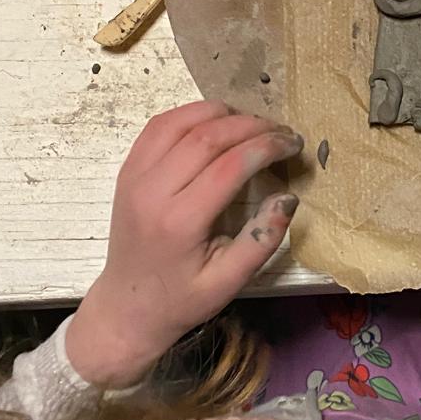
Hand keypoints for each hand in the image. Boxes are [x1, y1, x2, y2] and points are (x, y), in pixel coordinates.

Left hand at [65, 102, 303, 388]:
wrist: (126, 306)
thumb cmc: (181, 299)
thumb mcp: (230, 282)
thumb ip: (262, 239)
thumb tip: (288, 197)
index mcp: (179, 222)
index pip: (229, 165)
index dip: (267, 146)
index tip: (294, 144)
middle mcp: (152, 191)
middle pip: (207, 135)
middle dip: (252, 125)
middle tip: (283, 132)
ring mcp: (134, 175)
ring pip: (181, 121)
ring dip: (223, 114)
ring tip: (254, 125)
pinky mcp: (128, 169)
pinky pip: (159, 126)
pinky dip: (192, 114)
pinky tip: (217, 123)